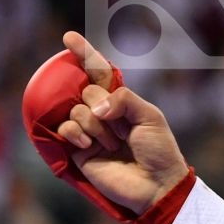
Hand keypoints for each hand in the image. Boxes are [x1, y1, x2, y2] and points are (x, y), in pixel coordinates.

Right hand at [53, 31, 188, 214]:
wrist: (157, 185)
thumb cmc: (159, 151)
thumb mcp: (150, 117)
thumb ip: (125, 100)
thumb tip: (95, 107)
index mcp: (121, 102)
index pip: (98, 74)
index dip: (85, 55)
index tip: (69, 37)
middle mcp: (102, 113)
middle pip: (86, 90)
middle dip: (102, 106)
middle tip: (121, 131)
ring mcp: (88, 130)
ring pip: (75, 109)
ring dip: (95, 126)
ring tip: (113, 145)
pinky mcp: (77, 149)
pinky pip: (65, 128)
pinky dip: (76, 133)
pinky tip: (88, 146)